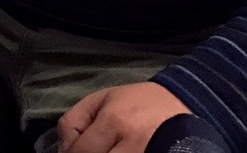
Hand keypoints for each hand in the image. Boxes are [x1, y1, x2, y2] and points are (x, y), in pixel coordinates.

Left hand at [58, 82, 191, 152]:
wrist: (183, 103)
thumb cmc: (138, 101)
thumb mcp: (101, 99)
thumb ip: (74, 121)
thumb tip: (63, 149)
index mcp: (115, 120)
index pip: (80, 152)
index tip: (71, 152)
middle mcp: (133, 142)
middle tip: (90, 150)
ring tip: (106, 150)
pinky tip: (116, 152)